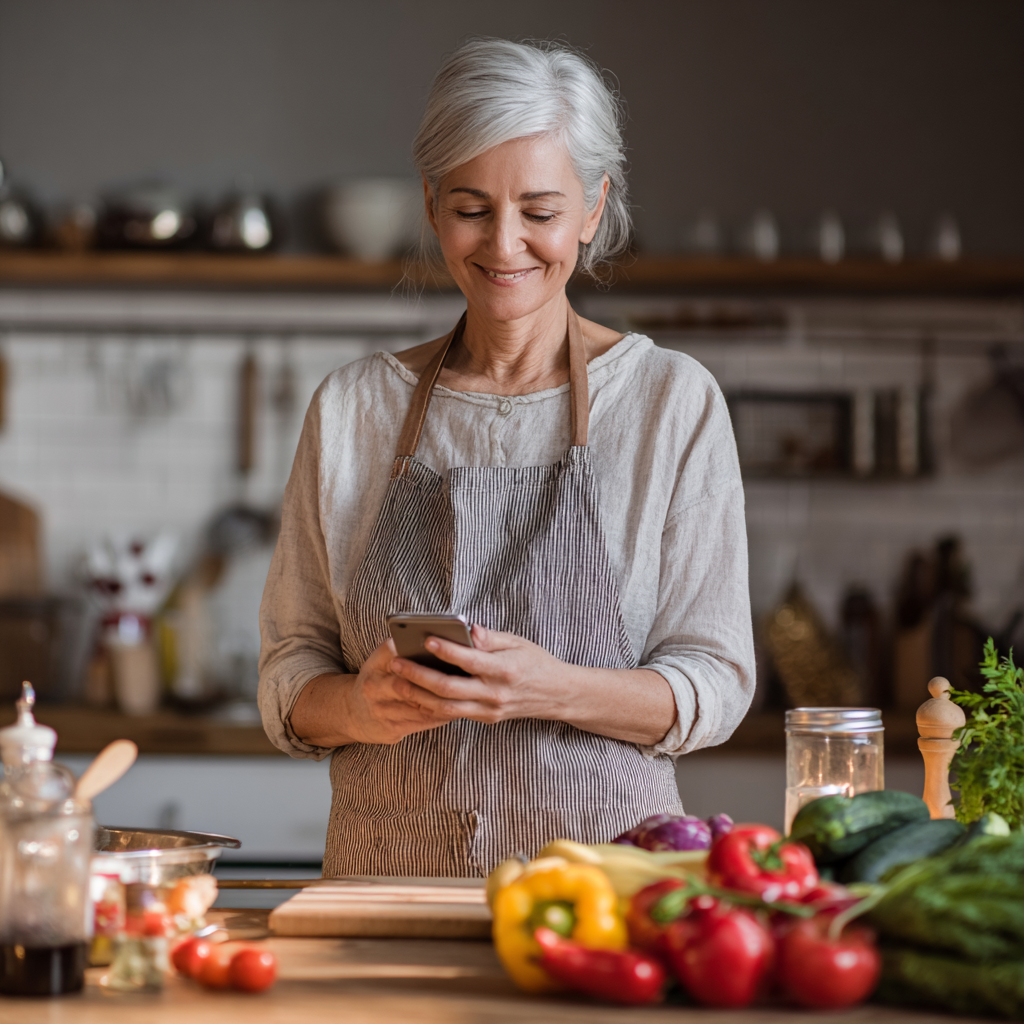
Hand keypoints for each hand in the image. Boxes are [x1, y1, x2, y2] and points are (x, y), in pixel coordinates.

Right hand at [292, 638, 464, 746]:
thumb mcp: (381, 661)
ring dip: (442, 700)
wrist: (352, 713)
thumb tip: (437, 643)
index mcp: (374, 665)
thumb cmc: (377, 679)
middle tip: (460, 677)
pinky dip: (440, 716)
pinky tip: (456, 708)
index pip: (395, 653)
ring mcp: (380, 710)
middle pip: (406, 684)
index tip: (442, 649)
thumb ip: (401, 649)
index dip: (419, 653)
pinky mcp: (390, 730)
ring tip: (464, 694)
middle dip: (433, 682)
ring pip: (418, 705)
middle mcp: (373, 687)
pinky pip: (421, 722)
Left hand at [389, 625, 571, 724]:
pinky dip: (432, 705)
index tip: (426, 639)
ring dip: (418, 696)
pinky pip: (454, 714)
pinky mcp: (486, 718)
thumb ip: (489, 638)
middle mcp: (495, 693)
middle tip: (397, 664)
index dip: (447, 650)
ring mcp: (489, 709)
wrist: (556, 695)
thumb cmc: (535, 662)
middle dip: (419, 676)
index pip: (470, 660)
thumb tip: (468, 629)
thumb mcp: (517, 642)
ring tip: (397, 682)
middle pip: (450, 688)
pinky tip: (415, 695)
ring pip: (446, 707)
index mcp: (505, 669)